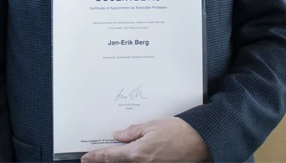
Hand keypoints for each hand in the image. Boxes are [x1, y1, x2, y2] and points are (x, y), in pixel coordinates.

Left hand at [80, 117, 210, 162]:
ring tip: (107, 157)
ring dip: (117, 161)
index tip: (86, 157)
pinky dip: (130, 160)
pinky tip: (128, 156)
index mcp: (137, 153)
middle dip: (104, 161)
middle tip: (92, 159)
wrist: (200, 142)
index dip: (96, 157)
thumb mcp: (152, 125)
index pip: (110, 156)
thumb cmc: (179, 132)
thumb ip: (132, 131)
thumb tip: (118, 135)